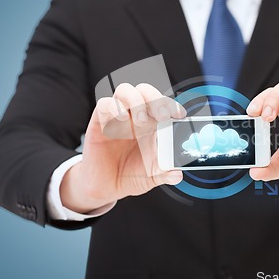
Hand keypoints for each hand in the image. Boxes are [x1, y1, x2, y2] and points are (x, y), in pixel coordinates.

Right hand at [60, 83, 185, 213]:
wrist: (106, 188)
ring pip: (125, 90)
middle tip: (163, 116)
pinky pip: (104, 104)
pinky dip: (114, 108)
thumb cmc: (131, 176)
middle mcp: (134, 117)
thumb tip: (178, 174)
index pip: (162, 104)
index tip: (180, 115)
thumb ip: (166, 173)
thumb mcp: (152, 177)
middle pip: (145, 91)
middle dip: (156, 99)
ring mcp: (117, 118)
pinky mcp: (99, 123)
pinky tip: (121, 120)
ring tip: (141, 120)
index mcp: (152, 125)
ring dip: (136, 101)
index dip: (172, 105)